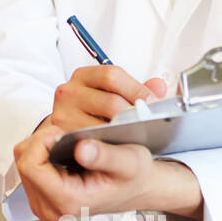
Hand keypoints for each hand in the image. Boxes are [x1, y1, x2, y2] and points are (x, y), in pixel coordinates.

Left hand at [12, 117, 164, 219]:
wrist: (137, 188)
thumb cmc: (134, 176)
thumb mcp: (129, 160)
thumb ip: (105, 155)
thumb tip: (81, 149)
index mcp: (68, 202)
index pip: (30, 166)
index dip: (42, 142)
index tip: (62, 134)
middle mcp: (50, 209)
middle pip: (23, 163)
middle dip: (42, 142)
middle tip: (67, 137)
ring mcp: (43, 205)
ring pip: (23, 162)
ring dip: (41, 147)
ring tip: (66, 146)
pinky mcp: (40, 198)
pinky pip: (27, 167)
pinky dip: (41, 154)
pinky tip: (62, 155)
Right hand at [40, 64, 167, 131]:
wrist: (69, 127)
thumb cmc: (94, 111)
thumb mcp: (114, 93)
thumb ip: (137, 90)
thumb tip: (159, 85)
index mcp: (83, 76)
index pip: (112, 75)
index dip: (137, 89)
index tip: (151, 102)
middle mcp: (69, 92)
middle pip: (110, 101)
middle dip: (133, 114)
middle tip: (147, 122)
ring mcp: (63, 114)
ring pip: (102, 124)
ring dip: (122, 132)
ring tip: (135, 134)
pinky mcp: (63, 135)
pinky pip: (92, 141)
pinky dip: (109, 143)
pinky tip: (118, 144)